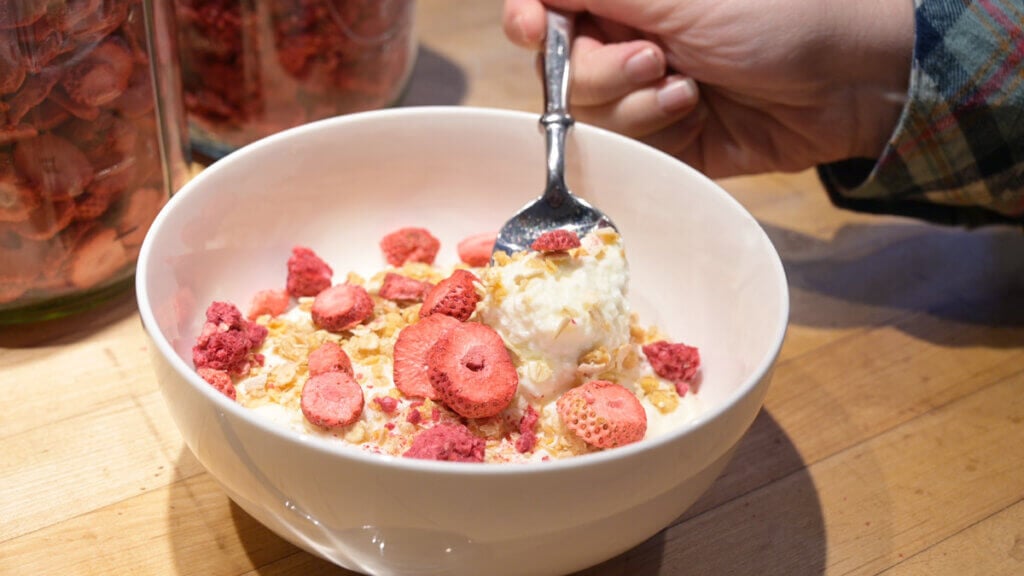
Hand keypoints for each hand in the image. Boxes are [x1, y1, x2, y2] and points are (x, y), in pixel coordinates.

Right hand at [503, 0, 913, 177]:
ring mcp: (645, 93)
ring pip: (590, 113)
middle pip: (558, 69)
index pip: (547, 8)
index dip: (529, 20)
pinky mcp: (665, 139)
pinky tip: (696, 112)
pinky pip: (627, 147)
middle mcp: (626, 41)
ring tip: (689, 87)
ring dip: (636, 103)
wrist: (849, 78)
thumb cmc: (776, 13)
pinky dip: (656, 130)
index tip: (532, 30)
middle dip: (599, 70)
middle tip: (653, 59)